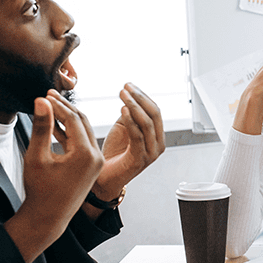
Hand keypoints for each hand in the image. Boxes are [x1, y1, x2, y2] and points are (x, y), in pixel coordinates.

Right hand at [10, 91, 104, 259]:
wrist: (47, 218)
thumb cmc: (40, 191)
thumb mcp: (37, 156)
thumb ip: (42, 127)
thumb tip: (42, 101)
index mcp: (85, 154)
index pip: (73, 119)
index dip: (58, 105)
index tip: (44, 94)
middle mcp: (96, 158)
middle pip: (81, 122)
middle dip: (65, 108)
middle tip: (49, 95)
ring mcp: (96, 163)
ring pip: (83, 131)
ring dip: (68, 118)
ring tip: (51, 105)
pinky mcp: (92, 167)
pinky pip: (83, 142)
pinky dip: (71, 132)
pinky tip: (56, 124)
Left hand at [95, 83, 165, 199]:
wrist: (104, 177)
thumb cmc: (113, 153)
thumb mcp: (124, 128)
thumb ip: (131, 114)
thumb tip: (131, 96)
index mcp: (156, 136)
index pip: (155, 110)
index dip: (143, 95)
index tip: (129, 85)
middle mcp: (158, 145)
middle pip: (155, 114)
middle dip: (140, 97)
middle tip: (126, 87)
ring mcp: (151, 153)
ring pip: (147, 123)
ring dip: (134, 105)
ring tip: (122, 95)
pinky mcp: (140, 160)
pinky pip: (138, 136)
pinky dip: (131, 121)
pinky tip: (122, 110)